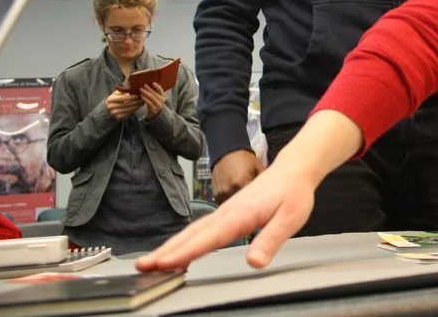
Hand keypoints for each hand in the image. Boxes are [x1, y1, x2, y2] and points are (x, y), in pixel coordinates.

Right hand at [105, 89, 142, 119]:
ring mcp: (114, 112)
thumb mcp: (117, 93)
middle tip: (143, 99)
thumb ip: (123, 90)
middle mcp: (111, 106)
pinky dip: (135, 110)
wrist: (108, 108)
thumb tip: (133, 88)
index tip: (138, 95)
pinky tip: (138, 106)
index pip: (122, 98)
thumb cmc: (115, 98)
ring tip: (142, 102)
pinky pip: (128, 113)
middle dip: (136, 101)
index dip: (131, 97)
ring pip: (128, 109)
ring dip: (137, 106)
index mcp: (110, 99)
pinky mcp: (118, 117)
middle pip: (126, 104)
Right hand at [136, 159, 314, 271]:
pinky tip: (177, 251)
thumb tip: (254, 262)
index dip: (185, 252)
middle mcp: (227, 212)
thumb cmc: (293, 193)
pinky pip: (199, 229)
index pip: (208, 238)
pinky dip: (183, 241)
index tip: (163, 263)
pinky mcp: (226, 213)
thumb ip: (270, 240)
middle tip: (143, 267)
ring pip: (192, 231)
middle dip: (166, 251)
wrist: (293, 170)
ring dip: (170, 247)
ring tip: (150, 262)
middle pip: (191, 235)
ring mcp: (224, 212)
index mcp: (240, 215)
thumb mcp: (289, 219)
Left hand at [139, 83, 165, 120]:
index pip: (160, 90)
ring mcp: (158, 105)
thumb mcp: (156, 97)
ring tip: (141, 89)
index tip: (152, 82)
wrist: (155, 113)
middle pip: (155, 93)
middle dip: (149, 89)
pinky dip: (145, 99)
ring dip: (146, 93)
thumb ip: (153, 91)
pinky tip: (141, 96)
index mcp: (162, 95)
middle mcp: (162, 100)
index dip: (157, 86)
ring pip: (152, 97)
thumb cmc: (154, 102)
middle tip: (143, 85)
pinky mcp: (154, 109)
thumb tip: (147, 83)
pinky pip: (149, 103)